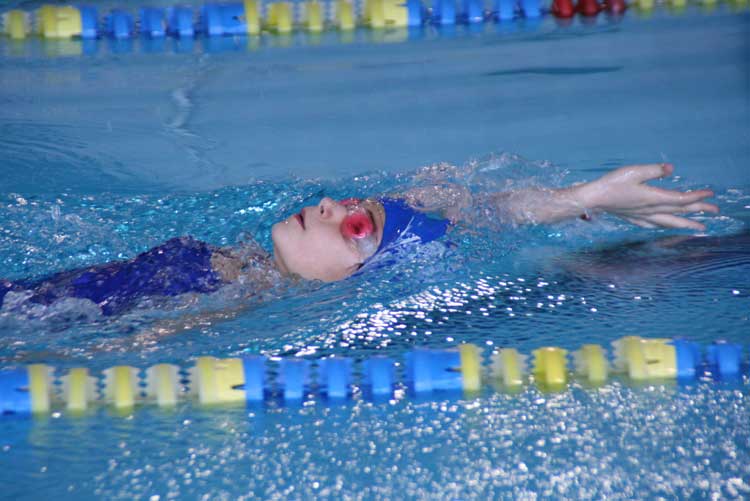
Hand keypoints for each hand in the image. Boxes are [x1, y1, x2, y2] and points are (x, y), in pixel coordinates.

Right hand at [577, 163, 718, 230]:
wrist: (592, 198)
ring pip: (669, 221)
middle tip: (715, 211)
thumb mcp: (634, 171)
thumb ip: (654, 170)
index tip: (710, 194)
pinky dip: (665, 226)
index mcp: (652, 197)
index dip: (696, 196)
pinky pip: (654, 224)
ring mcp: (642, 216)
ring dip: (686, 223)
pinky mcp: (633, 218)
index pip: (680, 198)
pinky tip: (665, 227)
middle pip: (679, 211)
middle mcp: (650, 209)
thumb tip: (671, 169)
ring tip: (698, 227)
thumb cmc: (611, 183)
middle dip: (698, 211)